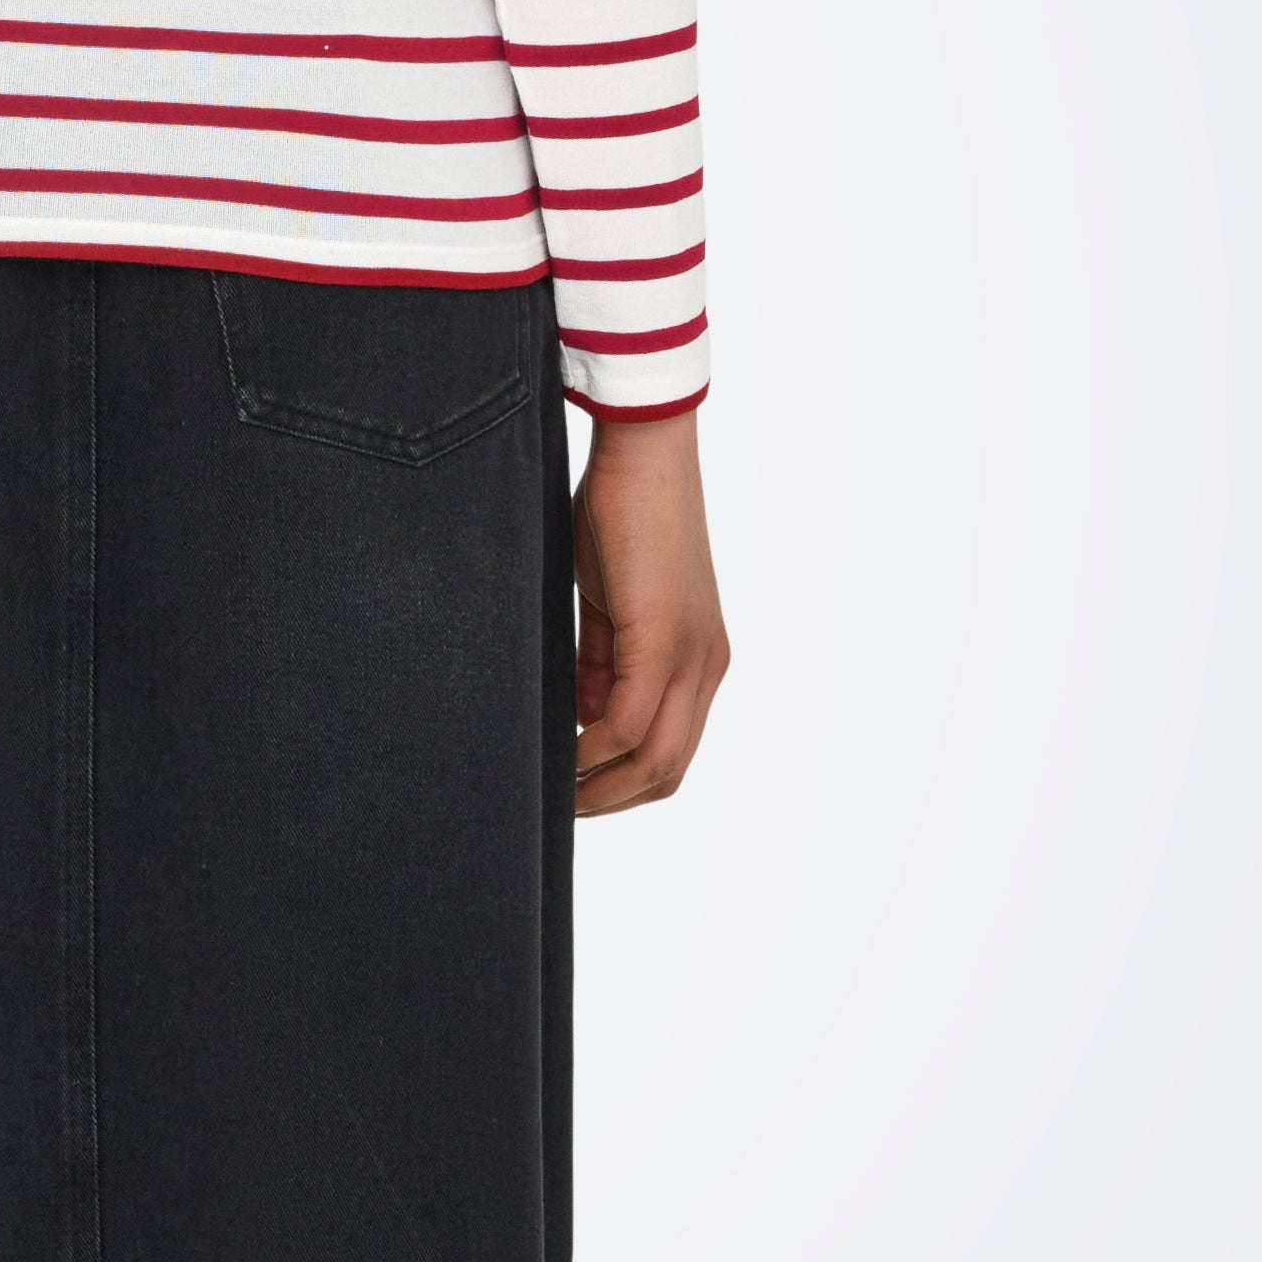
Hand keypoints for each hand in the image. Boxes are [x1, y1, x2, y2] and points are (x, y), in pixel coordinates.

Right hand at [572, 406, 727, 815]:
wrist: (643, 454)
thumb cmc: (620, 516)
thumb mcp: (612, 607)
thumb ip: (603, 664)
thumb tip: (586, 720)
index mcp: (700, 659)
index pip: (673, 751)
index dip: (626, 784)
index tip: (576, 792)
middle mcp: (707, 665)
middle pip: (669, 770)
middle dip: (613, 799)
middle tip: (560, 806)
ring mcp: (691, 655)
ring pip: (655, 758)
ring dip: (602, 787)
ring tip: (555, 791)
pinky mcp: (663, 639)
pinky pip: (627, 721)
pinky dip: (592, 750)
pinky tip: (559, 754)